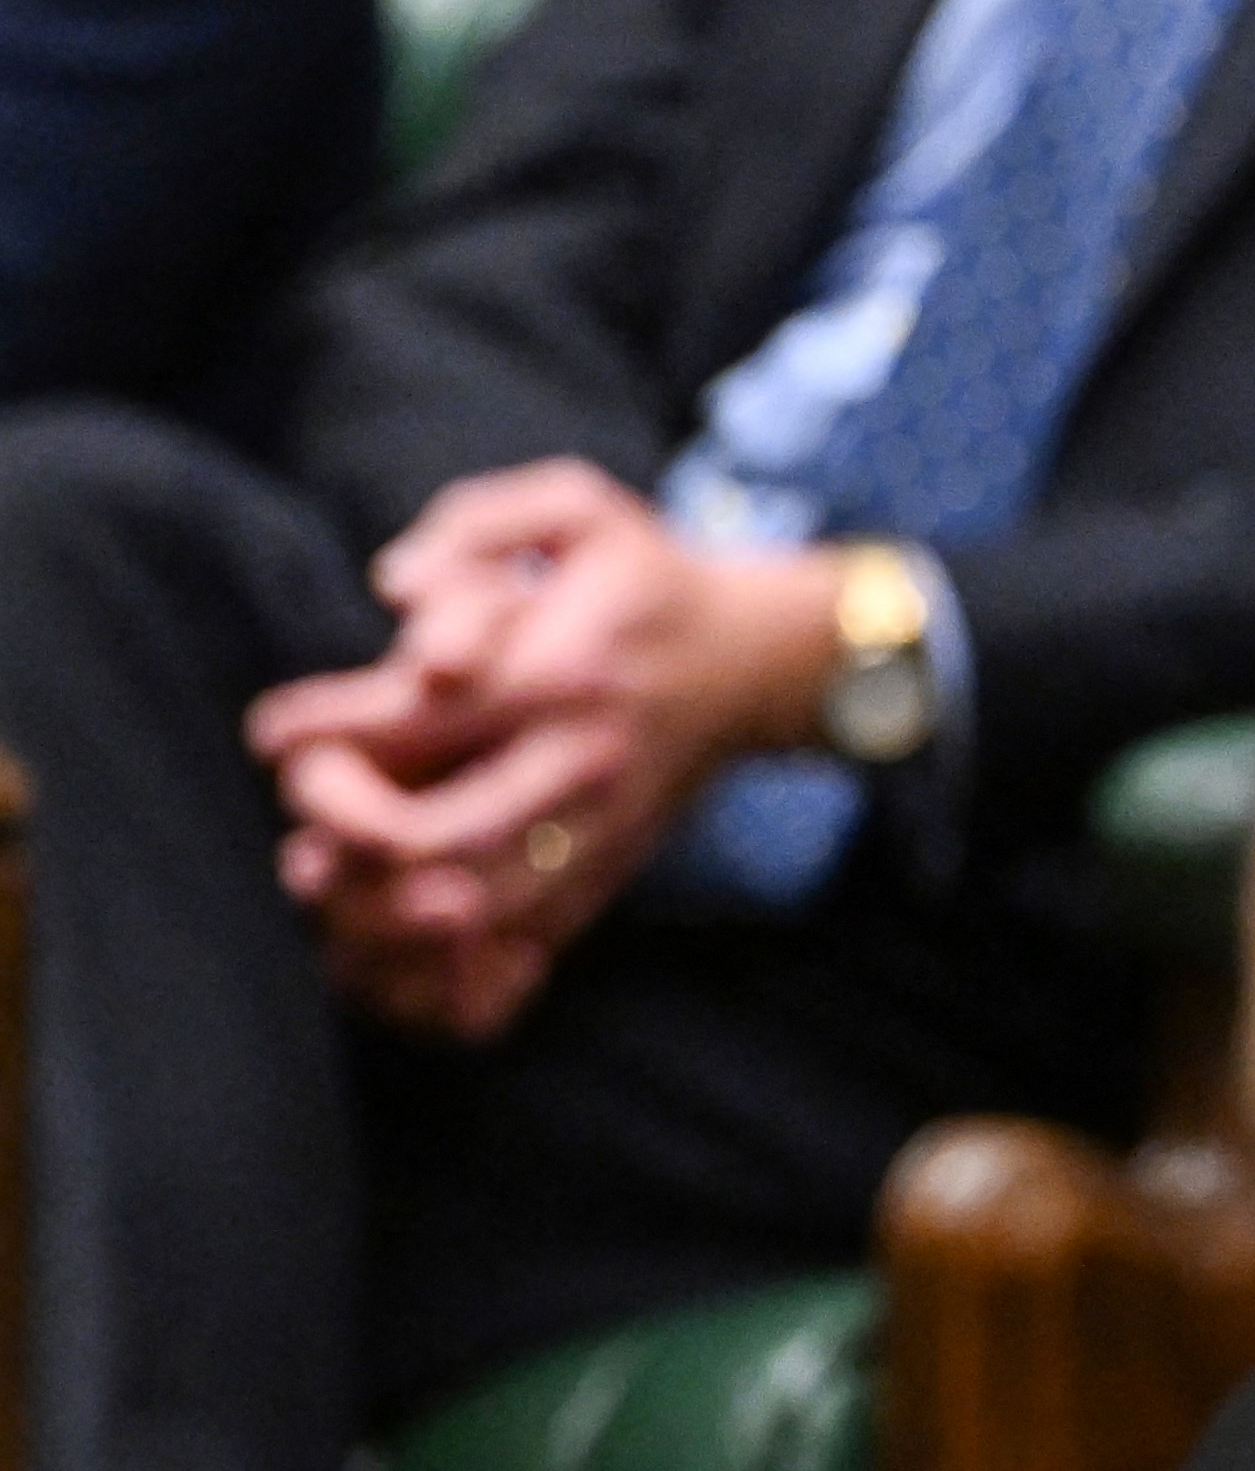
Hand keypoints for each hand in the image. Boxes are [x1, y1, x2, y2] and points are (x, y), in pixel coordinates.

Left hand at [247, 465, 843, 1031]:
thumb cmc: (643, 578)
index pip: (418, 715)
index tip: (277, 729)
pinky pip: (523, 947)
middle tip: (308, 789)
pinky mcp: (610, 869)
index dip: (323, 730)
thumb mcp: (578, 508)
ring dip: (374, 904)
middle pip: (434, 834)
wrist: (760, 660)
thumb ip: (476, 523)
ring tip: (322, 866)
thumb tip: (393, 587)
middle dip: (341, 823)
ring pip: (470, 909)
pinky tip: (387, 929)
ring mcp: (600, 827)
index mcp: (565, 668)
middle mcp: (582, 758)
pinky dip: (444, 963)